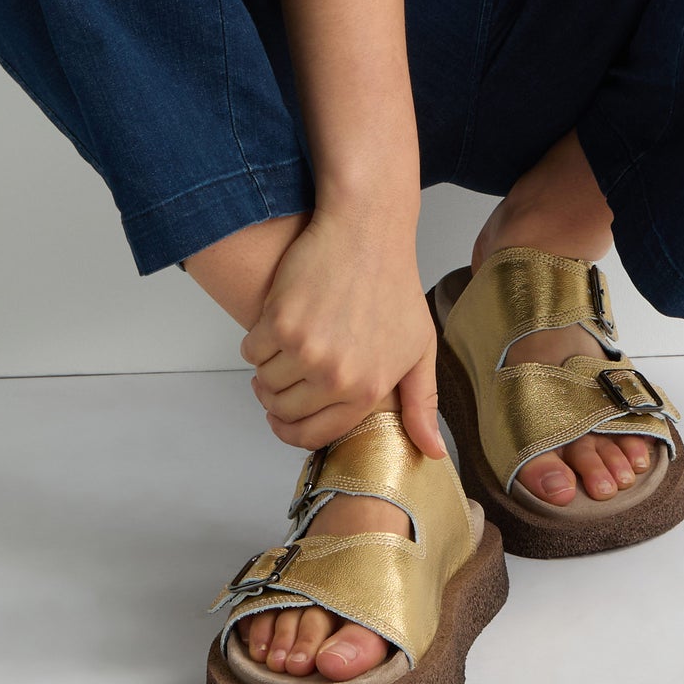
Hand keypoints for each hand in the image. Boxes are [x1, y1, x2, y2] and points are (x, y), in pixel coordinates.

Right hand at [238, 203, 447, 460]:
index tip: (283, 419)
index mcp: (367, 390)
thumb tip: (433, 453)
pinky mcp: (279, 321)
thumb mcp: (419, 347)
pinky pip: (250, 350)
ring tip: (283, 348)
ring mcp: (305, 349)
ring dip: (267, 369)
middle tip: (283, 376)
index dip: (292, 431)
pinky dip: (256, 341)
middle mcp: (335, 376)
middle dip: (277, 399)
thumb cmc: (394, 285)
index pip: (312, 435)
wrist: (367, 230)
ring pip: (263, 382)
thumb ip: (421, 404)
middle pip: (282, 411)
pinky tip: (274, 325)